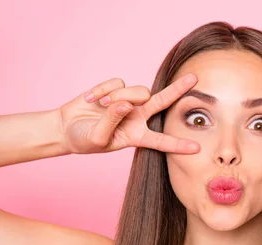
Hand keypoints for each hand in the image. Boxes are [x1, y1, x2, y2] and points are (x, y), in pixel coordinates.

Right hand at [58, 73, 199, 154]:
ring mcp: (128, 102)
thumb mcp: (97, 138)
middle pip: (162, 101)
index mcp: (137, 136)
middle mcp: (137, 117)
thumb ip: (112, 122)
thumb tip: (124, 104)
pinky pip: (116, 83)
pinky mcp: (115, 89)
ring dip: (118, 97)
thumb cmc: (83, 139)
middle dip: (178, 89)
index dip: (178, 145)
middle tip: (194, 77)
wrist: (65, 127)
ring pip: (136, 91)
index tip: (196, 149)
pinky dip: (101, 91)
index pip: (161, 141)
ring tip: (100, 107)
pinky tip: (90, 100)